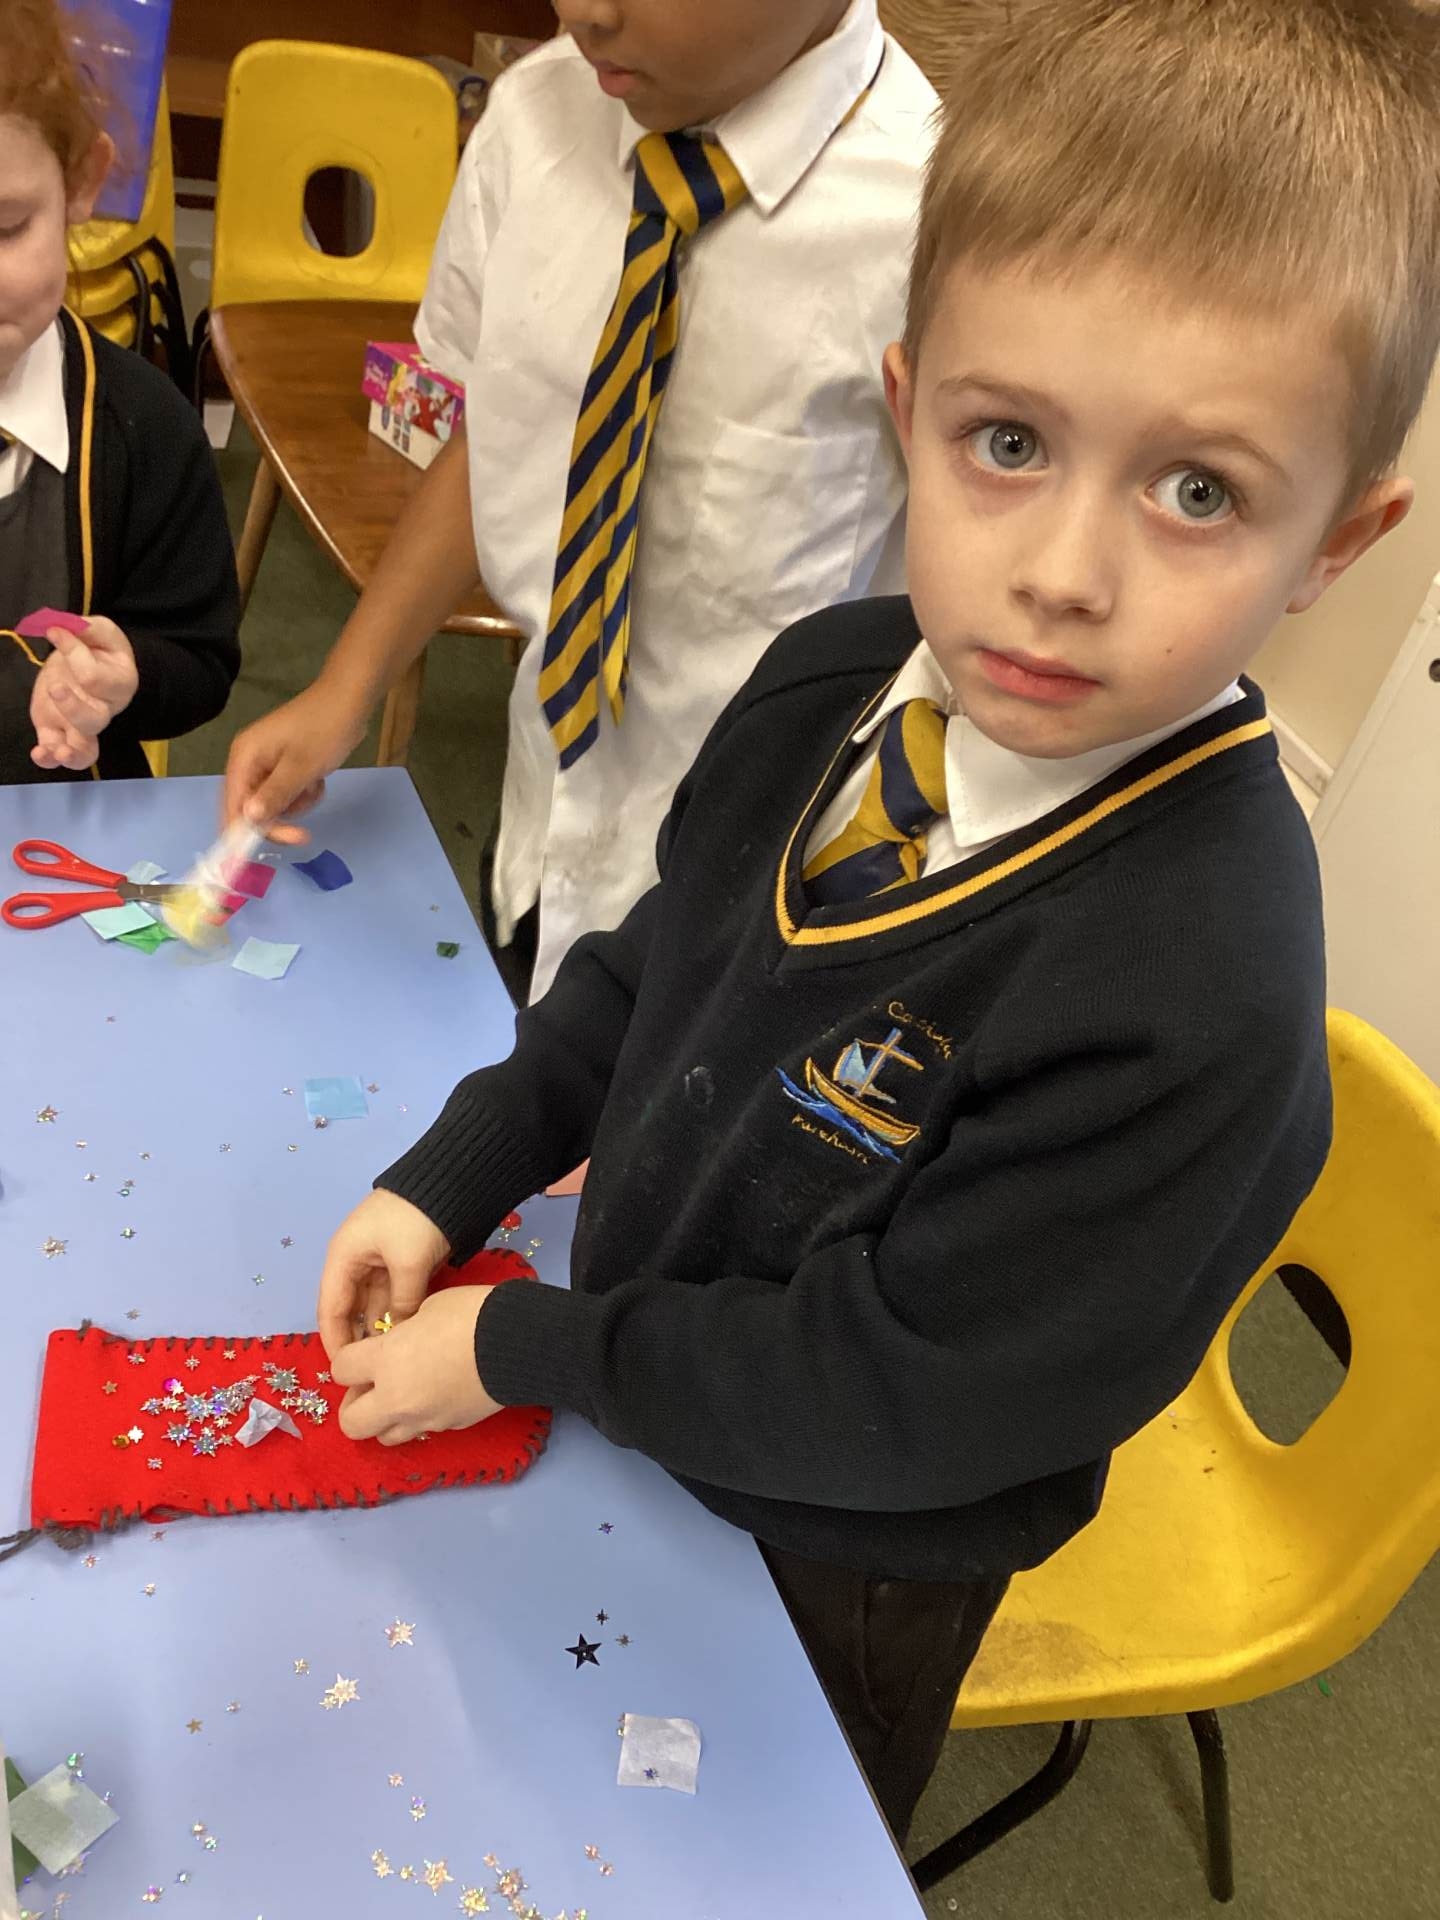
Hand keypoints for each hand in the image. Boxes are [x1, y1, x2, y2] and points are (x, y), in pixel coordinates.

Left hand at [30, 617, 137, 769]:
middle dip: (74, 708)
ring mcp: (80, 725)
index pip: (96, 676)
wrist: (94, 664)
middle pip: (95, 719)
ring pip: (85, 750)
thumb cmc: (100, 648)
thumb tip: (59, 628)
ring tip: (57, 750)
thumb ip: (85, 627)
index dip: (75, 654)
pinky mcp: (57, 730)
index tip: (57, 633)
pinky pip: (57, 751)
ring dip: (70, 752)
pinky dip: (48, 757)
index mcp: (120, 683)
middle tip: (56, 688)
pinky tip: (39, 753)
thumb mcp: (98, 630)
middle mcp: (104, 710)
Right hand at [222, 681, 368, 845]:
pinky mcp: (286, 765)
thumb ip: (274, 796)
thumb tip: (248, 819)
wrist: (350, 701)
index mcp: (244, 758)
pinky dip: (303, 794)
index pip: (232, 806)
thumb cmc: (324, 730)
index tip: (261, 854)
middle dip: (278, 819)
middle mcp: (249, 761)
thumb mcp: (300, 768)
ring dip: (295, 805)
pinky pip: (288, 792)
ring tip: (313, 788)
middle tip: (303, 834)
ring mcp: (268, 763)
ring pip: (273, 804)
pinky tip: (317, 782)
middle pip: (251, 808)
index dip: (243, 833)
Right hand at [316, 1190, 450, 1362]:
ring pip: (372, 1304)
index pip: (329, 1309)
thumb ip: (402, 1303)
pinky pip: (390, 1295)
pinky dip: (395, 1314)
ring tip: (388, 1361)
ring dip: (378, 1328)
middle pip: (349, 1309)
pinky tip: (403, 1337)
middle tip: (369, 1372)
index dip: (335, 1341)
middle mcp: (354, 1261)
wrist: (448, 1181)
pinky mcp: (399, 1262)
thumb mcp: (408, 1264)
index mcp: (343, 1257)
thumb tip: (399, 1335)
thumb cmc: (417, 1219)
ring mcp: (376, 1261)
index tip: (345, 1370)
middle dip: (357, 1339)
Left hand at [331, 1285, 503, 1444]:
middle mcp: (396, 1396)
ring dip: (384, 1417)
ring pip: (383, 1437)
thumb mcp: (427, 1309)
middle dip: (355, 1404)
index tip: (365, 1352)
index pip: (339, 1370)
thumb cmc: (471, 1313)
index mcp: (385, 1359)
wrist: (520, 1342)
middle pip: (350, 1422)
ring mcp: (423, 1418)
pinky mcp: (449, 1427)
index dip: (349, 1360)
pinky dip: (418, 1418)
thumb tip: (395, 1348)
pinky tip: (436, 1395)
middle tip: (374, 1384)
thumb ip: (400, 1334)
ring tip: (404, 1394)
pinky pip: (420, 1430)